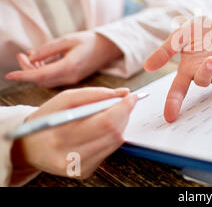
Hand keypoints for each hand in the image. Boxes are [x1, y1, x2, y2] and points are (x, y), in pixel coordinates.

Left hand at [5, 31, 122, 87]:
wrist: (109, 48)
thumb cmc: (90, 41)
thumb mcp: (68, 39)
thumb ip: (48, 49)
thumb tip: (31, 57)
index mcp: (70, 66)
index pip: (41, 75)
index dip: (23, 75)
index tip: (9, 75)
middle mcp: (70, 76)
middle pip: (41, 79)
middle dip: (27, 69)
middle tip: (20, 54)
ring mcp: (72, 79)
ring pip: (46, 80)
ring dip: (34, 71)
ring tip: (29, 55)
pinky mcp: (72, 78)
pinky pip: (53, 79)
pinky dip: (43, 71)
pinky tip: (40, 60)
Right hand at [10, 87, 137, 178]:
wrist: (28, 147)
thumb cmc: (46, 120)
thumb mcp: (63, 100)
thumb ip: (94, 94)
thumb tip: (122, 93)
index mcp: (60, 135)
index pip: (105, 122)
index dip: (123, 107)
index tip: (130, 96)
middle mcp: (69, 156)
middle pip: (113, 133)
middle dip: (124, 114)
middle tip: (124, 102)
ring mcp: (78, 167)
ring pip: (115, 142)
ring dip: (120, 124)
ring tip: (112, 113)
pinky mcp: (84, 172)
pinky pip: (109, 150)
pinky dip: (111, 135)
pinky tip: (103, 128)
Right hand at [144, 16, 211, 122]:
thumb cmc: (201, 29)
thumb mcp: (181, 35)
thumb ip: (166, 50)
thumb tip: (147, 67)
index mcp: (187, 69)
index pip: (178, 90)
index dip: (173, 103)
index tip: (169, 116)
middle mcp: (202, 74)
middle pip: (202, 82)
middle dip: (206, 71)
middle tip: (211, 59)